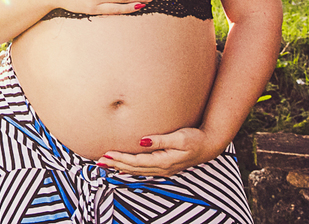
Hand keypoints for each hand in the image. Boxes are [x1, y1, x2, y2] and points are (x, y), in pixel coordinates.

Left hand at [97, 127, 221, 176]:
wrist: (209, 145)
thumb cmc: (195, 138)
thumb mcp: (179, 138)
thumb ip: (160, 140)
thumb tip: (141, 140)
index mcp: (164, 161)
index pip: (136, 162)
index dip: (120, 159)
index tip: (106, 154)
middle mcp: (162, 168)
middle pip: (134, 169)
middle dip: (115, 165)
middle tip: (99, 162)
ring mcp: (163, 169)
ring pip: (137, 171)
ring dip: (121, 168)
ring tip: (106, 164)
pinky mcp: (164, 167)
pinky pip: (143, 170)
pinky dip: (130, 169)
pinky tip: (123, 167)